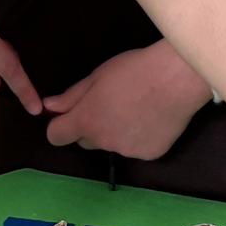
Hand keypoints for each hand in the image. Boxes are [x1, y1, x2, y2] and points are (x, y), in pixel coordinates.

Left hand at [44, 42, 211, 158]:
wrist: (177, 79)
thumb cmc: (134, 70)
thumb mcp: (97, 76)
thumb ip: (71, 96)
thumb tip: (49, 106)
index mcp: (86, 121)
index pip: (56, 136)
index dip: (59, 127)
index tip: (68, 118)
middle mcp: (103, 141)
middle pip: (86, 141)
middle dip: (92, 128)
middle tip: (111, 105)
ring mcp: (127, 151)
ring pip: (113, 145)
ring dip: (117, 132)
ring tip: (137, 109)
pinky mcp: (149, 155)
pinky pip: (137, 149)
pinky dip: (140, 138)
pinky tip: (153, 119)